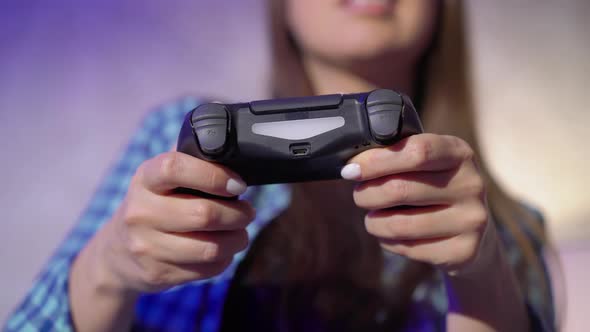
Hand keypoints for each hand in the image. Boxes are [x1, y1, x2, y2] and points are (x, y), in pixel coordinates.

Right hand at [86, 152, 254, 293]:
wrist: (117, 253)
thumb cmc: (153, 206)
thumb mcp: (159, 178)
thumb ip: (190, 161)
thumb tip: (231, 152)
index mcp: (145, 179)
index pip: (176, 168)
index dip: (214, 176)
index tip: (238, 185)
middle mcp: (141, 212)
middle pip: (203, 214)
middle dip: (238, 214)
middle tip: (247, 212)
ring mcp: (147, 246)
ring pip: (210, 247)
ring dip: (237, 240)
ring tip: (241, 233)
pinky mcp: (158, 273)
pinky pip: (206, 269)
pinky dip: (224, 259)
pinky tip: (224, 251)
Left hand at [343, 134, 494, 275]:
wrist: (474, 234)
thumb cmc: (435, 190)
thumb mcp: (428, 165)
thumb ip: (398, 156)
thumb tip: (354, 165)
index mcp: (459, 153)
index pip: (416, 151)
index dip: (376, 161)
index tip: (352, 169)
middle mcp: (471, 185)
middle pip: (400, 189)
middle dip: (367, 194)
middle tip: (359, 196)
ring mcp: (471, 220)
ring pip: (399, 224)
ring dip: (373, 222)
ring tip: (372, 218)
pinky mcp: (463, 251)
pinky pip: (408, 248)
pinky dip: (388, 241)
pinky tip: (392, 236)